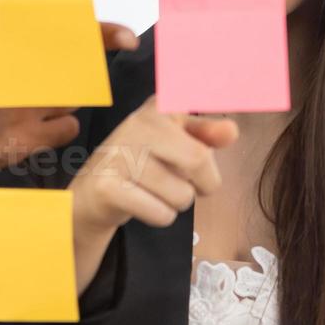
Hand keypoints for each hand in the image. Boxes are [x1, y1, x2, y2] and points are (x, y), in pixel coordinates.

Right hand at [0, 22, 139, 179]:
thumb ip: (16, 37)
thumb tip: (64, 28)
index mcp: (4, 41)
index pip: (67, 31)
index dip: (104, 34)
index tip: (127, 39)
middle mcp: (14, 72)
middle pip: (77, 69)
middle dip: (81, 74)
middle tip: (62, 81)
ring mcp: (20, 107)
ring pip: (72, 99)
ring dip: (61, 101)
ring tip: (27, 106)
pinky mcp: (23, 140)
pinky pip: (65, 128)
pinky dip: (56, 127)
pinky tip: (31, 127)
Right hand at [70, 97, 237, 293]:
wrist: (93, 192)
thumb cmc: (144, 164)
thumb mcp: (177, 143)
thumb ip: (207, 135)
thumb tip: (232, 131)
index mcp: (157, 108)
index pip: (200, 114)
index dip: (208, 132)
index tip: (201, 130)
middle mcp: (136, 123)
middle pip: (199, 159)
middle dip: (202, 183)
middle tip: (182, 180)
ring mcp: (119, 155)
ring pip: (182, 195)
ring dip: (176, 202)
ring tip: (154, 191)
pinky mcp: (108, 187)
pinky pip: (162, 214)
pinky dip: (160, 216)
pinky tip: (142, 203)